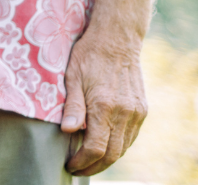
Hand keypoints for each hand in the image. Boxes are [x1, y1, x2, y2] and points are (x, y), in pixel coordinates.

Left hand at [62, 27, 146, 174]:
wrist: (116, 41)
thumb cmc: (88, 56)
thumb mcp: (72, 77)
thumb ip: (72, 107)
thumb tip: (68, 131)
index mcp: (105, 107)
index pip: (95, 147)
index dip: (82, 161)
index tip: (70, 165)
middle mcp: (124, 113)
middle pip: (112, 154)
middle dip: (94, 166)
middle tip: (78, 169)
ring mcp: (136, 113)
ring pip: (123, 147)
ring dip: (107, 159)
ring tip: (88, 162)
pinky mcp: (141, 110)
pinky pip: (131, 137)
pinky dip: (118, 147)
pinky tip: (104, 147)